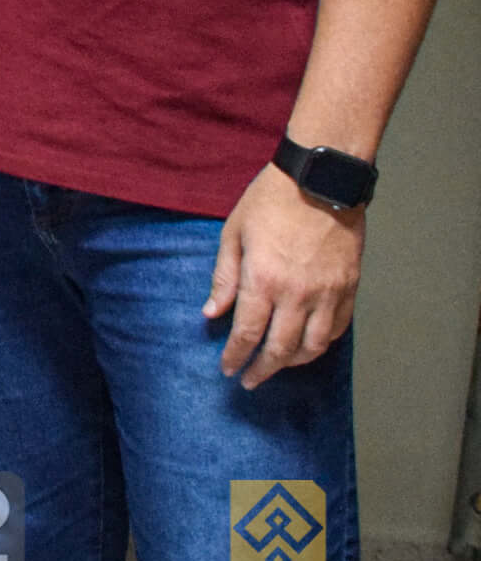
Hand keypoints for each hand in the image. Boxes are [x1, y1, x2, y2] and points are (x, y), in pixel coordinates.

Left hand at [206, 163, 364, 389]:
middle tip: (250, 380)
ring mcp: (328, 293)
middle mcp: (297, 294)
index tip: (228, 370)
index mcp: (262, 280)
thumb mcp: (233, 233)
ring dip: (294, 363)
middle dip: (262, 370)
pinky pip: (338, 328)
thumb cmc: (270, 201)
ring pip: (313, 346)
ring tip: (278, 366)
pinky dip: (322, 343)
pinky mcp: (349, 288)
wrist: (320, 180)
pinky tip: (309, 345)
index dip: (236, 356)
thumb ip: (224, 278)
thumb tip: (212, 313)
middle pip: (280, 349)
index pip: (247, 333)